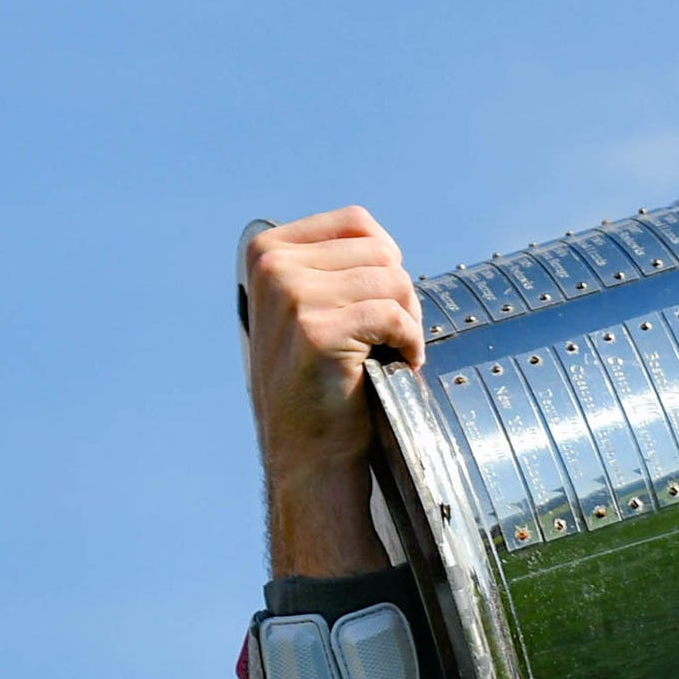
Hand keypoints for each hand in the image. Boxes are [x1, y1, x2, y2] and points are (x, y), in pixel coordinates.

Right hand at [243, 207, 422, 577]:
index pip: (358, 223)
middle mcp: (274, 266)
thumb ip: (330, 268)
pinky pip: (395, 315)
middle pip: (383, 252)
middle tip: (391, 340)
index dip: (386, 264)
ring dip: (408, 323)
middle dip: (402, 296)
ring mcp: (292, 297)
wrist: (309, 455)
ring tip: (390, 355)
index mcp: (268, 251)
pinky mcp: (318, 331)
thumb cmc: (320, 384)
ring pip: (395, 281)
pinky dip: (410, 344)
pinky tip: (396, 367)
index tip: (379, 308)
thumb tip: (383, 242)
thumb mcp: (307, 309)